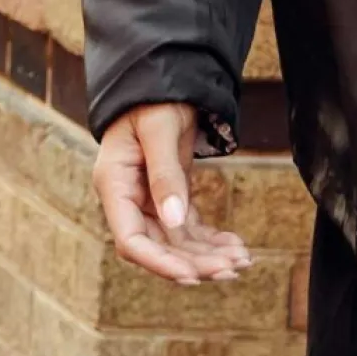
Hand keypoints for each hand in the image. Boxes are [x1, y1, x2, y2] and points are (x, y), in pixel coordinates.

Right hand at [92, 100, 251, 284]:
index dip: (159, 262)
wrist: (162, 79)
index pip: (131, 239)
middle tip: (231, 269)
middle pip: (159, 245)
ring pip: (176, 240)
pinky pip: (188, 226)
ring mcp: (148, 198)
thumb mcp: (159, 129)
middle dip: (194, 261)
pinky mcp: (169, 194)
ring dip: (207, 254)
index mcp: (114, 184)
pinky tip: (235, 246)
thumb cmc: (153, 98)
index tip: (191, 276)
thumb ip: (165, 174)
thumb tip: (174, 221)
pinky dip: (211, 239)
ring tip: (242, 261)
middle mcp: (128, 198)